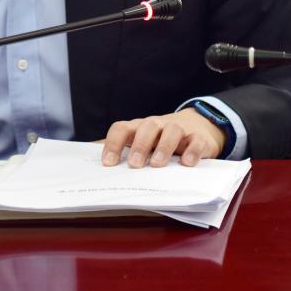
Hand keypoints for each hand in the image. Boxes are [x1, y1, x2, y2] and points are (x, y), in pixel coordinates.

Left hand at [101, 108, 225, 167]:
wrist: (197, 125)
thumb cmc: (161, 138)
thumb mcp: (141, 141)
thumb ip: (120, 148)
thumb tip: (91, 156)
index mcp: (140, 128)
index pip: (122, 128)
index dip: (113, 143)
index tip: (107, 164)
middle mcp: (158, 125)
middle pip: (147, 127)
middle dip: (140, 145)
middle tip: (134, 165)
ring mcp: (179, 130)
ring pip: (171, 131)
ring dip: (164, 147)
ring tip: (157, 164)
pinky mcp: (199, 139)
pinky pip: (196, 141)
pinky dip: (192, 151)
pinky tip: (187, 163)